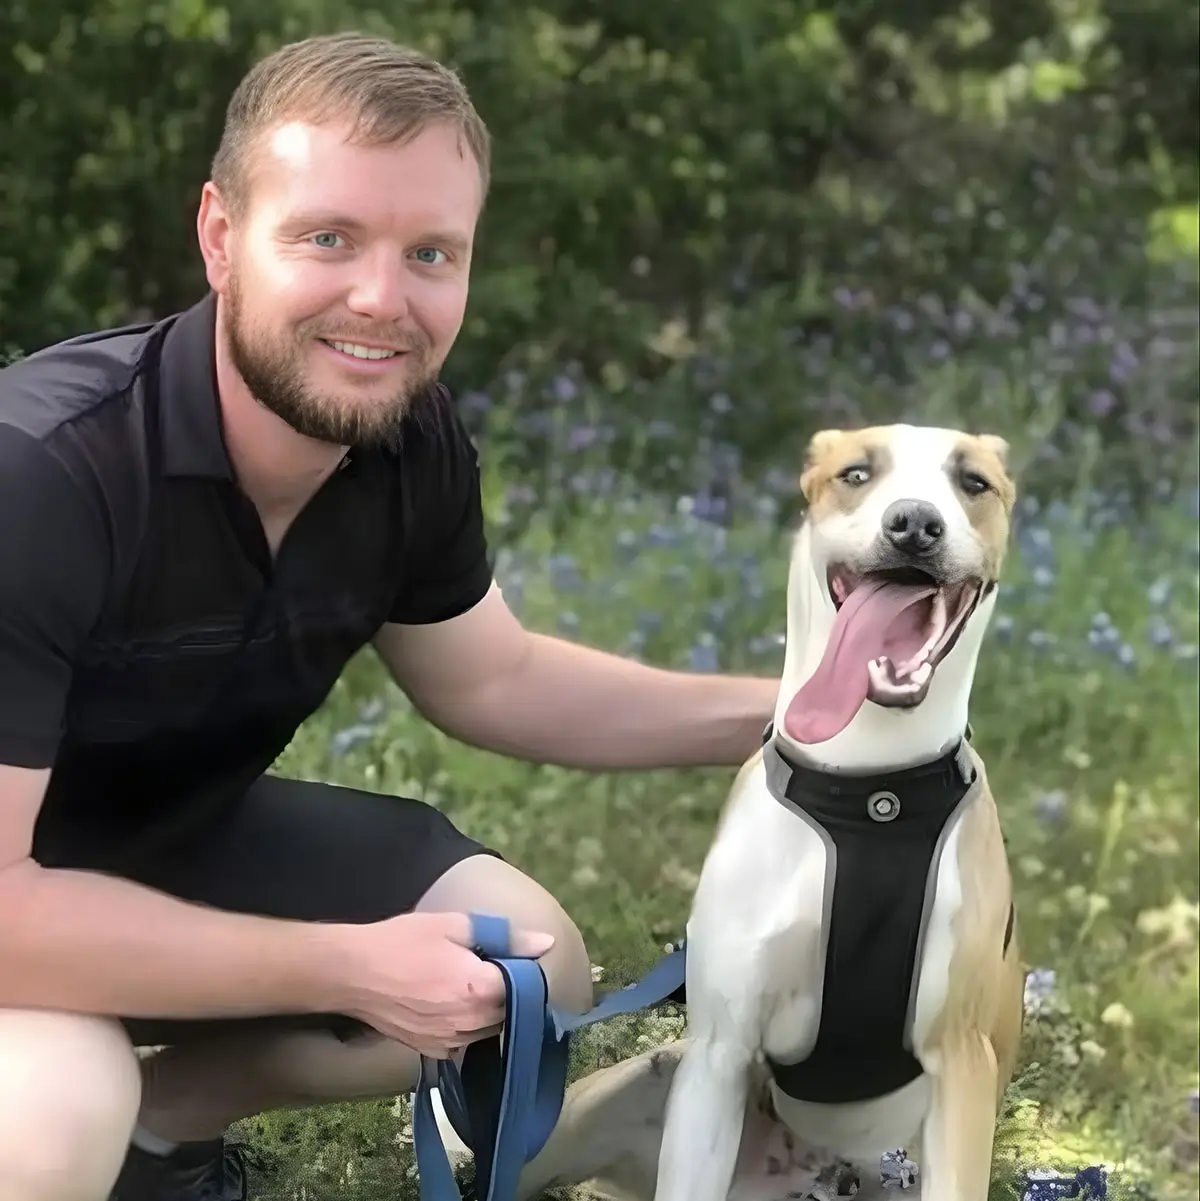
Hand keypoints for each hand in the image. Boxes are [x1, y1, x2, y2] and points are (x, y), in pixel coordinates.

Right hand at [331, 911, 554, 1058]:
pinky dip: (468, 1023)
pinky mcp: (432, 1051)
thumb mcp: (454, 926)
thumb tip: (546, 943)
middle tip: (490, 964)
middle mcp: (469, 1024)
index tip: (515, 956)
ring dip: (490, 1008)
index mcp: (479, 990)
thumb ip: (504, 936)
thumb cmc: (402, 942)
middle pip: (511, 1011)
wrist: (352, 973)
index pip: (526, 987)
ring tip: (468, 981)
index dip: (525, 970)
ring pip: (490, 1028)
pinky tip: (451, 1001)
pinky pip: (466, 1039)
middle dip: (509, 990)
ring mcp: (450, 1043)